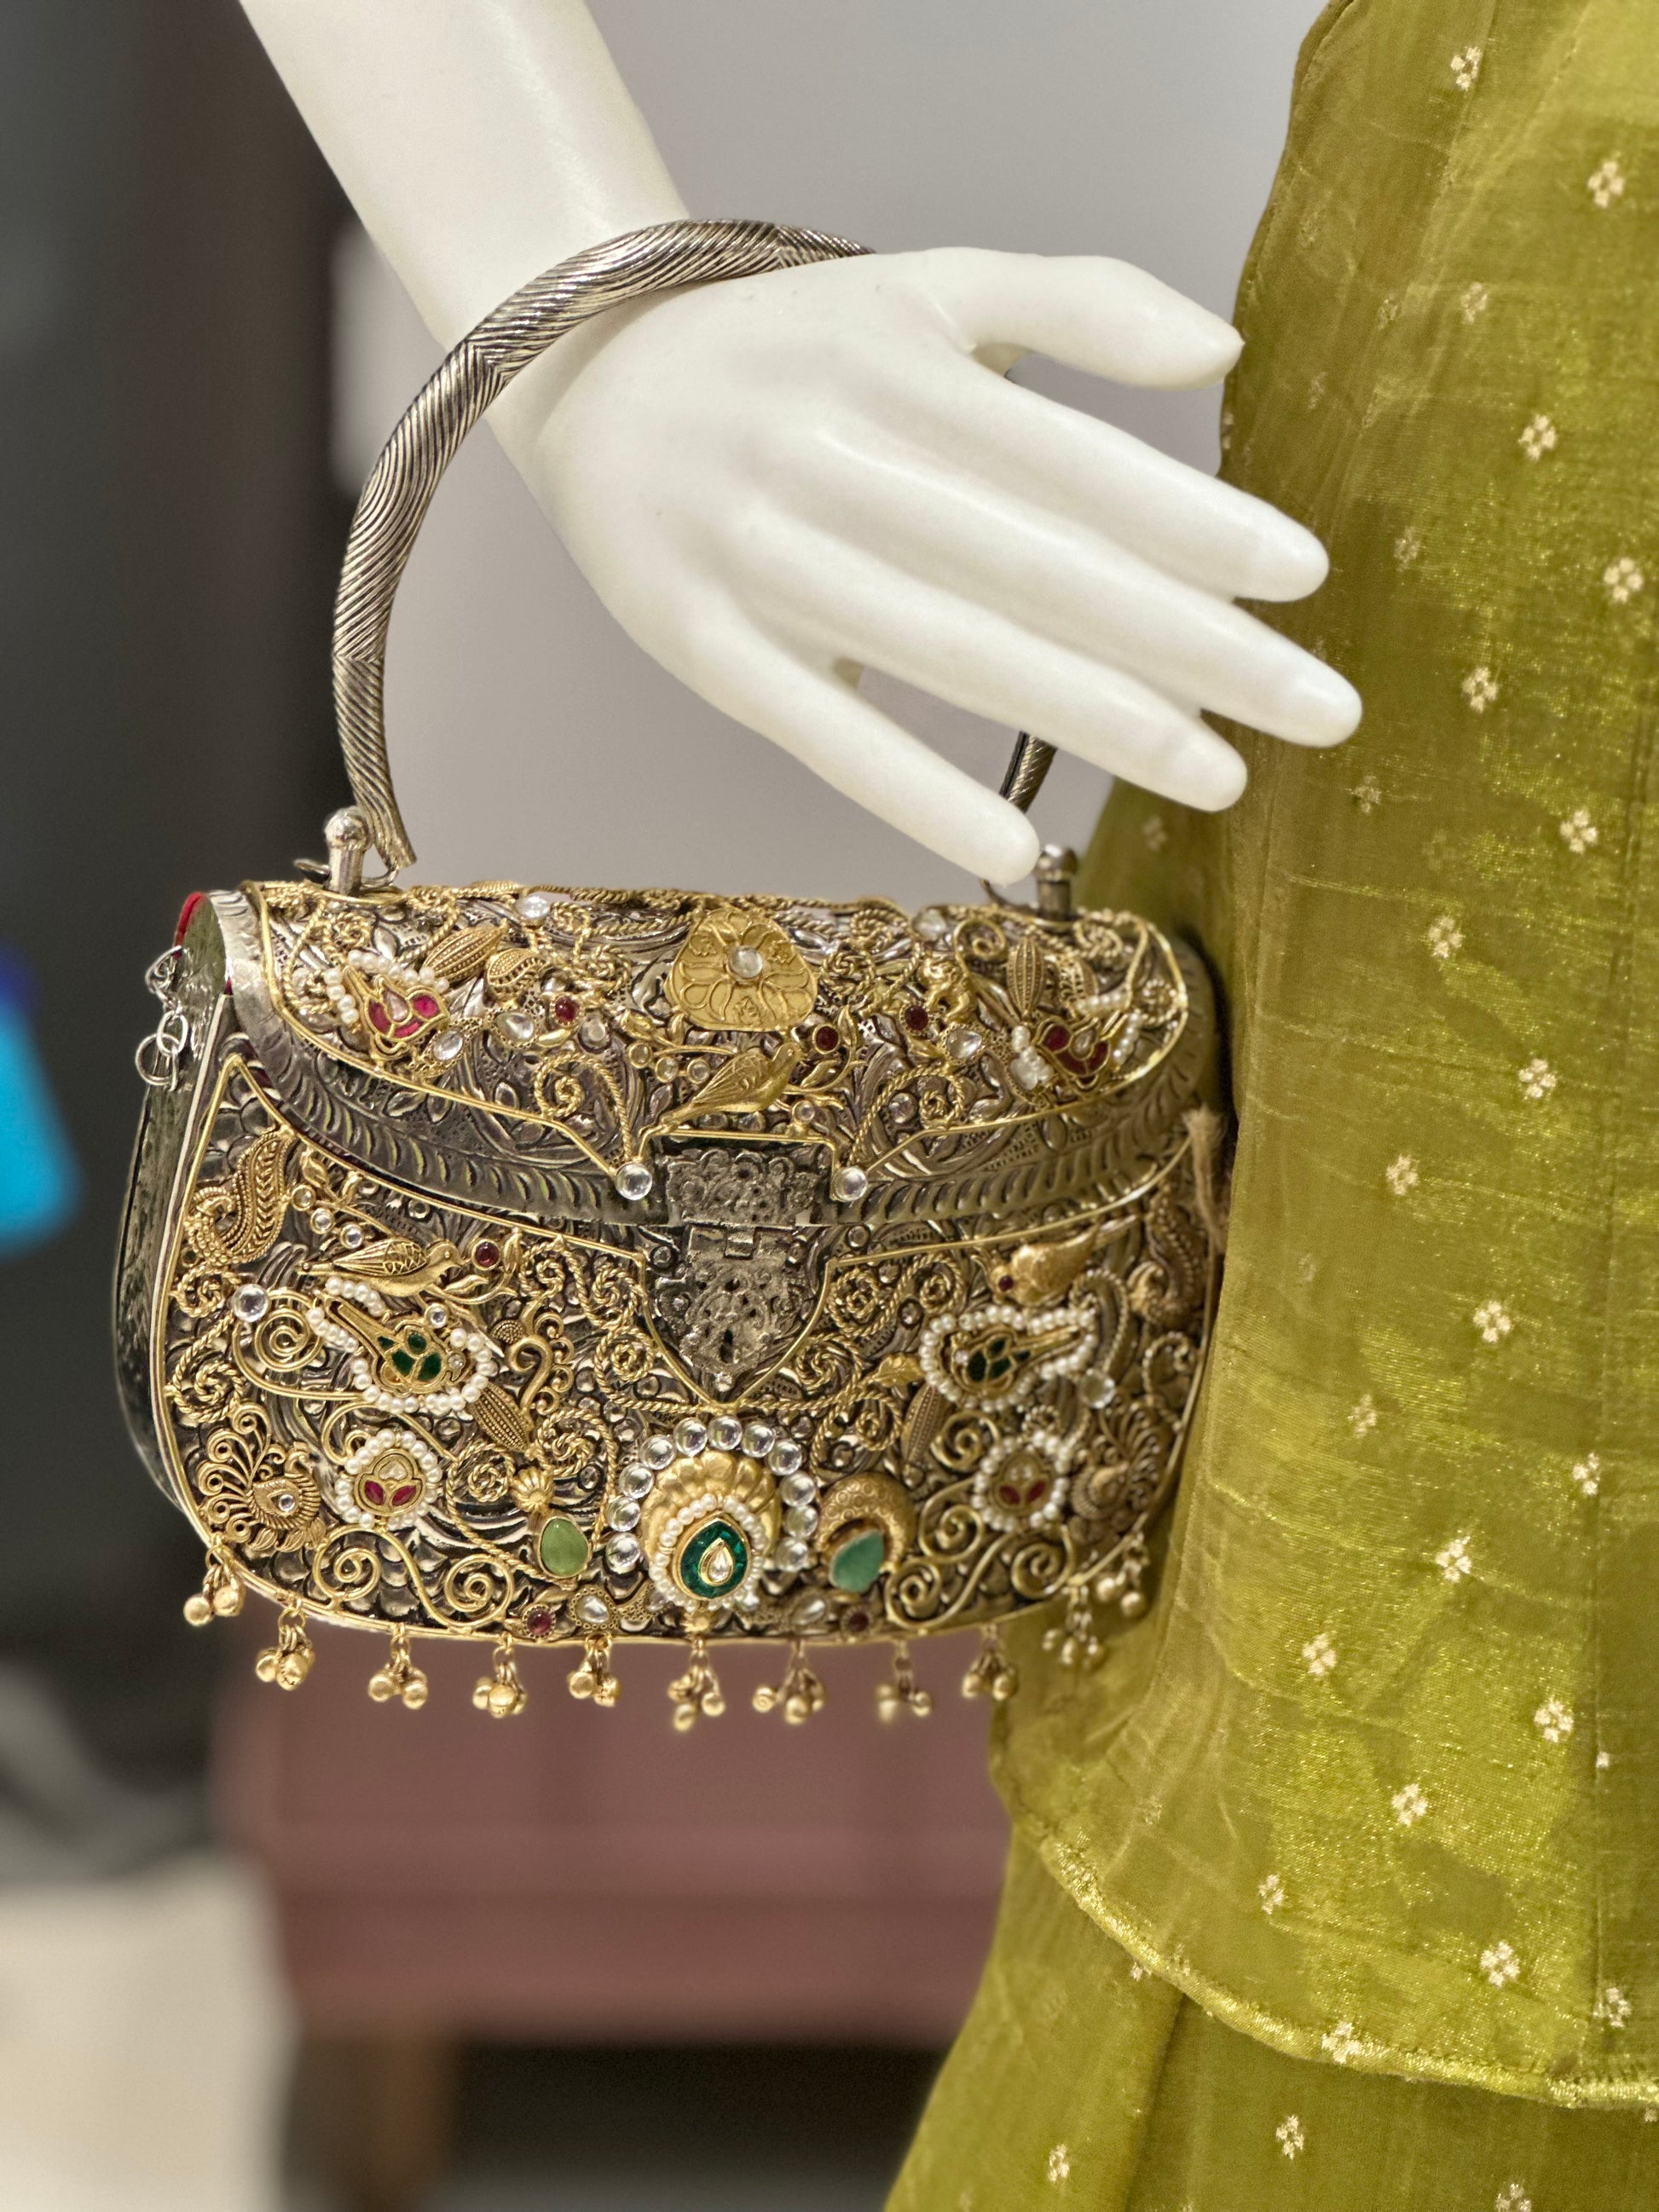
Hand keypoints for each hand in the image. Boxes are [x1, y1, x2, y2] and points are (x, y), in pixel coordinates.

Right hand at [501, 245, 1359, 882]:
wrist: (587, 377)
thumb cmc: (795, 350)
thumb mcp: (923, 291)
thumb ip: (1075, 298)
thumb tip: (1224, 348)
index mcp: (897, 359)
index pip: (1071, 456)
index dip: (1191, 519)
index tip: (1306, 580)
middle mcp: (829, 453)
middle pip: (1035, 564)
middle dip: (1189, 644)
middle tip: (1320, 710)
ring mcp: (760, 556)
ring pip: (951, 650)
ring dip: (1094, 722)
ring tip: (1220, 777)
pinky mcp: (703, 648)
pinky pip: (822, 730)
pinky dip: (916, 791)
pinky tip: (1021, 846)